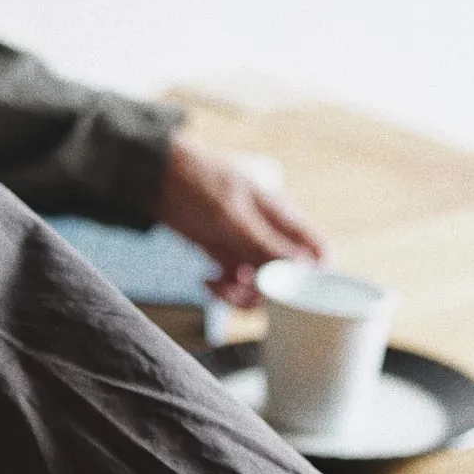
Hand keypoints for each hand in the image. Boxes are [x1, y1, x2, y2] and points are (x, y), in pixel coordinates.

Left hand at [154, 131, 326, 306]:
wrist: (154, 177)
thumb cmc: (199, 181)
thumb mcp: (235, 216)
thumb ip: (268, 245)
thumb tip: (302, 269)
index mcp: (283, 218)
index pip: (318, 252)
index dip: (316, 277)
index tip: (295, 294)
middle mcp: (271, 236)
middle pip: (289, 280)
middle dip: (269, 294)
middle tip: (244, 291)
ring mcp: (249, 247)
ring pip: (262, 288)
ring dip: (242, 296)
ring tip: (219, 287)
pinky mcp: (226, 256)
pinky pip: (237, 285)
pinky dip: (224, 291)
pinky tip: (206, 281)